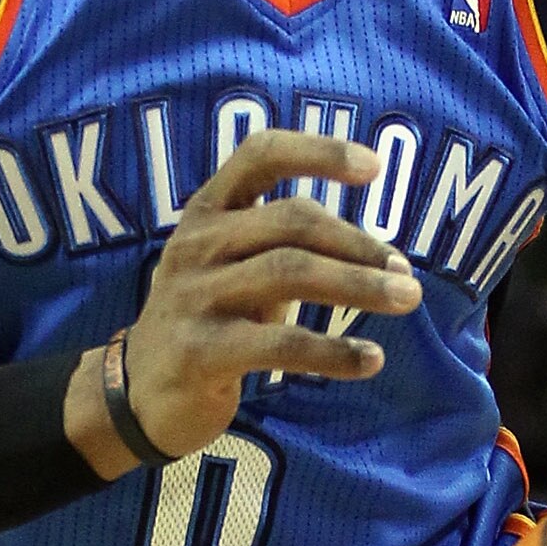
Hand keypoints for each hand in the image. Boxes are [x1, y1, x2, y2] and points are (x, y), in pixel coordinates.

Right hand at [65, 126, 420, 474]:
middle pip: (292, 222)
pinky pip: (282, 344)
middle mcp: (197, 245)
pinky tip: (370, 360)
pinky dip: (334, 352)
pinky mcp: (202, 352)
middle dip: (358, 245)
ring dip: (359, 288)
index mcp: (207, 212)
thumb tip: (380, 255)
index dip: (318, 152)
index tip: (374, 168)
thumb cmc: (208, 320)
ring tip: (405, 302)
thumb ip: (287, 246)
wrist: (140, 393)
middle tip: (405, 274)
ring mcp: (195, 297)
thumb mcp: (234, 268)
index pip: (259, 156)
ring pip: (291, 274)